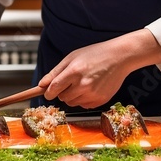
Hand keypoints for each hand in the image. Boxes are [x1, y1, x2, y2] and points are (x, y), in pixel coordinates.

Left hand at [38, 30, 160, 108]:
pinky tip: (91, 87)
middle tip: (72, 81)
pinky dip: (84, 99)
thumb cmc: (95, 54)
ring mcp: (92, 94)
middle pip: (62, 98)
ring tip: (83, 83)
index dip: (48, 92)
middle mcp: (83, 85)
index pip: (53, 89)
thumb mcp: (72, 57)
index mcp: (74, 71)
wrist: (119, 57)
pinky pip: (84, 105)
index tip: (49, 92)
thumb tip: (41, 85)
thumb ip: (55, 72)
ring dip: (73, 96)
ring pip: (72, 103)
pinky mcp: (100, 101)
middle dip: (63, 92)